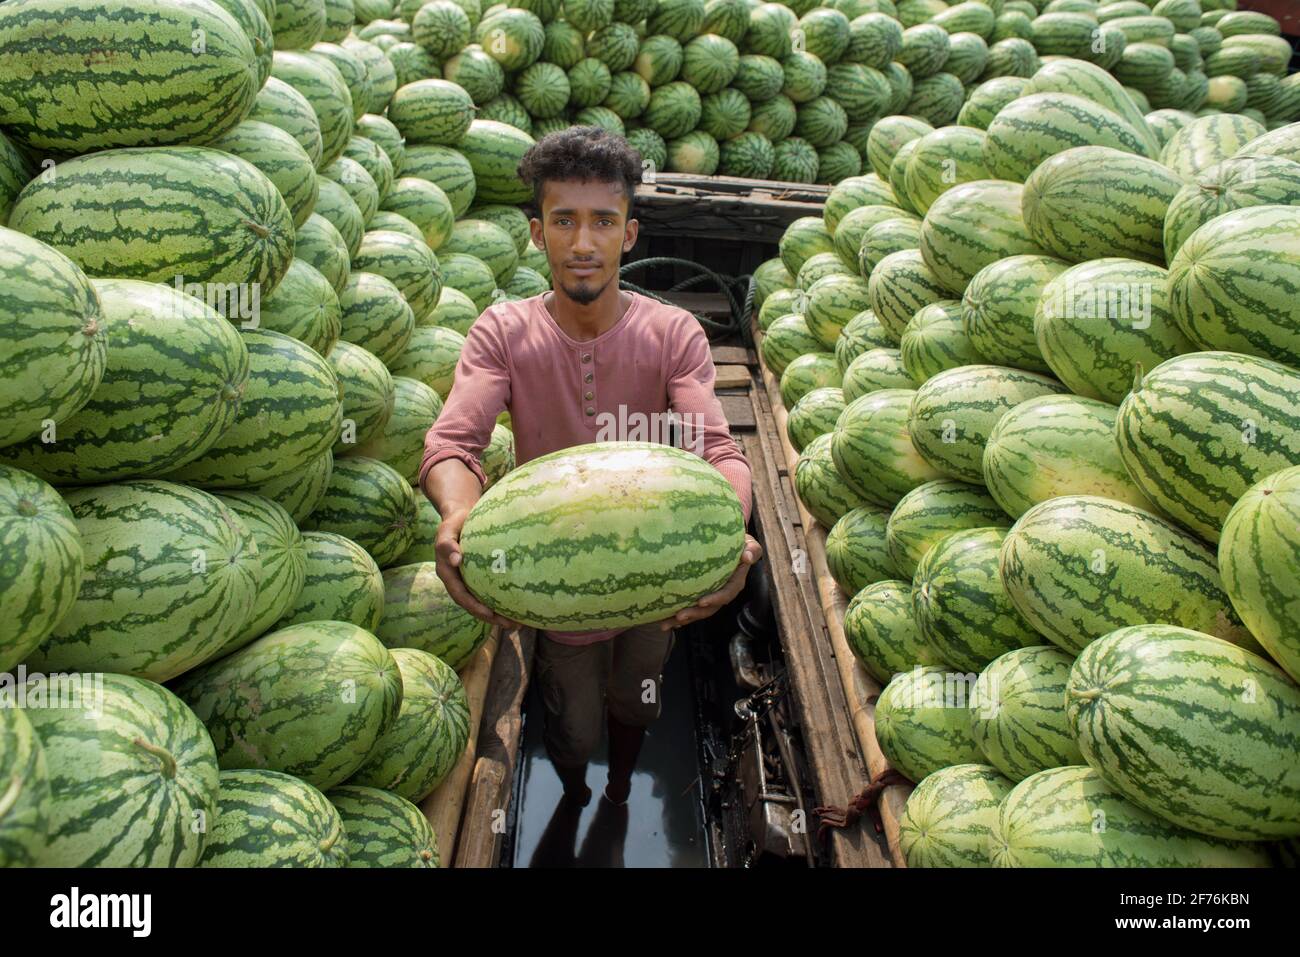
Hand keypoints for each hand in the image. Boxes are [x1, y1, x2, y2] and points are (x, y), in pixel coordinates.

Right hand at [434, 508, 522, 630]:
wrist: (460, 517)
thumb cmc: (454, 522)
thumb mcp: (446, 530)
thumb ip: (447, 544)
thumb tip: (457, 560)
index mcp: (448, 574)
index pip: (461, 596)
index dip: (474, 607)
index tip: (490, 614)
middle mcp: (458, 581)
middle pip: (474, 605)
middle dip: (492, 618)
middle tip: (512, 625)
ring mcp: (469, 581)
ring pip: (483, 602)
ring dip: (500, 615)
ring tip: (520, 623)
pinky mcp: (479, 577)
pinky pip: (490, 591)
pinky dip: (503, 600)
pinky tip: (520, 605)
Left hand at [658, 534, 762, 630]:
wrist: (728, 545)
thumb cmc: (739, 544)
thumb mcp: (749, 544)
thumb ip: (752, 549)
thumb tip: (747, 556)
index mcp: (734, 583)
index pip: (726, 594)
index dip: (714, 599)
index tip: (700, 602)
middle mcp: (723, 593)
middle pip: (709, 608)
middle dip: (694, 614)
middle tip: (679, 616)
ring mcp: (711, 596)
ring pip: (697, 612)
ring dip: (682, 619)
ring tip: (665, 624)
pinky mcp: (700, 596)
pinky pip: (690, 608)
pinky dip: (677, 617)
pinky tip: (664, 621)